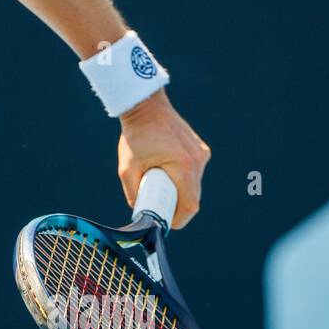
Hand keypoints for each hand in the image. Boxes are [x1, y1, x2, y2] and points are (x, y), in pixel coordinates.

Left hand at [116, 89, 210, 228]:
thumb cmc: (135, 135)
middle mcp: (198, 160)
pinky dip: (182, 178)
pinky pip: (193, 172)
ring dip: (180, 191)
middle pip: (193, 196)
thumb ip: (133, 192)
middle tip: (160, 208)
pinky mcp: (199, 149)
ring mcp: (201, 153)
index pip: (190, 204)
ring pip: (194, 184)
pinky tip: (166, 174)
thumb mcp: (127, 168)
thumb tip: (139, 210)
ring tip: (160, 188)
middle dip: (177, 206)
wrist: (145, 105)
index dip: (180, 218)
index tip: (167, 223)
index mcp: (183, 165)